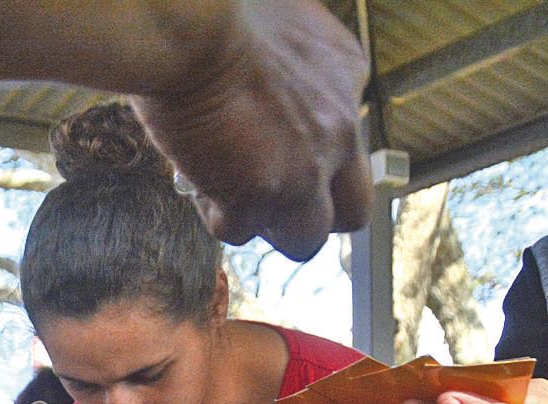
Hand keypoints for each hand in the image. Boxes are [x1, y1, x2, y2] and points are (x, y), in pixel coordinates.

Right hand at [133, 0, 370, 258]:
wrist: (197, 29)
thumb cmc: (221, 13)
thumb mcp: (281, 22)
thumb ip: (288, 60)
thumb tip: (260, 74)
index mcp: (346, 76)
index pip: (350, 143)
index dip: (310, 155)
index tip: (273, 146)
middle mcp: (339, 131)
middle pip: (351, 211)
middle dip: (311, 214)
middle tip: (268, 198)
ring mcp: (304, 170)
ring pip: (304, 237)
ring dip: (266, 223)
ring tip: (227, 196)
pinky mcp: (260, 195)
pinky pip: (240, 230)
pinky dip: (217, 216)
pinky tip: (198, 186)